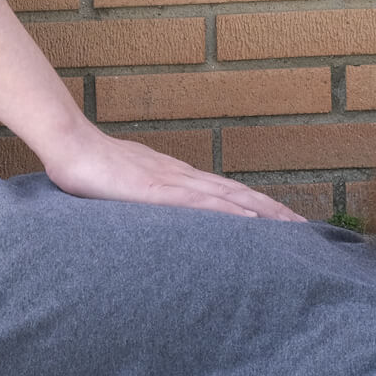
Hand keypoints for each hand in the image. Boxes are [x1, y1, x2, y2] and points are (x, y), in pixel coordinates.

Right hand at [42, 128, 306, 220]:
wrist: (71, 145)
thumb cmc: (93, 169)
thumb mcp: (129, 190)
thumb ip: (150, 201)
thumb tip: (163, 220)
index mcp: (180, 179)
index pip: (230, 195)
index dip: (259, 208)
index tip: (284, 222)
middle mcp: (185, 178)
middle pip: (240, 196)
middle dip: (274, 213)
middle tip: (305, 229)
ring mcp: (174, 182)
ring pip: (230, 199)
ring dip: (263, 214)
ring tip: (291, 228)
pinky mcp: (157, 190)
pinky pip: (200, 203)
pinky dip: (229, 213)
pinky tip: (251, 222)